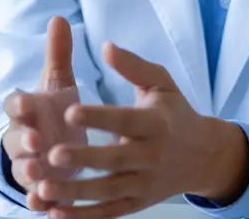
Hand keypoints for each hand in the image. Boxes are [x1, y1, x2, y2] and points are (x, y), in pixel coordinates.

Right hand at [1, 16, 87, 211]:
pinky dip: (38, 202)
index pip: (14, 105)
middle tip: (35, 144)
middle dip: (23, 143)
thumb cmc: (55, 109)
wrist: (58, 144)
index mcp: (26, 110)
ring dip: (29, 174)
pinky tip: (44, 204)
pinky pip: (34, 196)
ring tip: (39, 176)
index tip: (27, 103)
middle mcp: (22, 138)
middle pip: (15, 141)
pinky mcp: (40, 187)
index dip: (18, 105)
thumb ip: (59, 54)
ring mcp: (29, 164)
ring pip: (22, 171)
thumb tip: (59, 18)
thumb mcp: (59, 82)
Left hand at [34, 43, 248, 218]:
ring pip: (108, 191)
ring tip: (44, 188)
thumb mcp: (161, 83)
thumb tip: (105, 46)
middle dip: (84, 158)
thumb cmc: (175, 112)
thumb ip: (133, 66)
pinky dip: (83, 217)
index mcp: (154, 123)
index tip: (69, 112)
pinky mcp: (138, 203)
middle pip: (114, 160)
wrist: (205, 156)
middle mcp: (151, 156)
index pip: (124, 120)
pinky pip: (109, 213)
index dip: (98, 118)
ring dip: (75, 193)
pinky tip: (55, 214)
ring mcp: (144, 184)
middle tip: (52, 154)